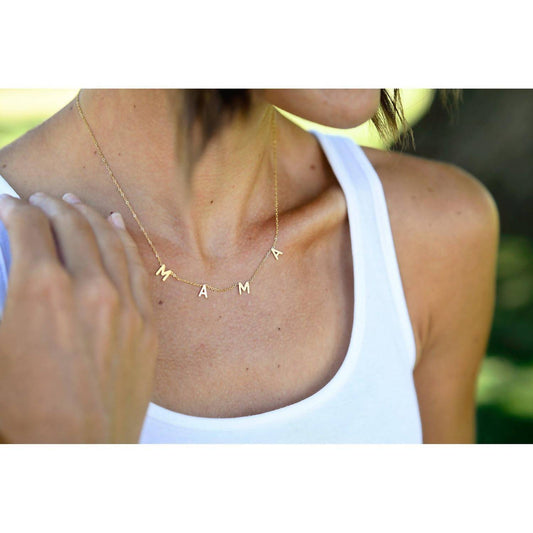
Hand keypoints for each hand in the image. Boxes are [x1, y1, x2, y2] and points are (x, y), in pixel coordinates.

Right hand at [0, 192, 157, 442]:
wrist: (75, 454)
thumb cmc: (20, 412)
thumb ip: (1, 296)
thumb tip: (11, 275)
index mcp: (41, 290)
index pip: (30, 227)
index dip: (15, 210)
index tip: (9, 206)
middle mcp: (90, 289)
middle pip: (72, 227)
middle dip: (51, 206)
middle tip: (40, 200)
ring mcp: (126, 305)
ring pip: (109, 241)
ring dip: (90, 216)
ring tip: (76, 203)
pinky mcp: (146, 325)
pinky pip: (138, 268)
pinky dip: (125, 242)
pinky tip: (117, 229)